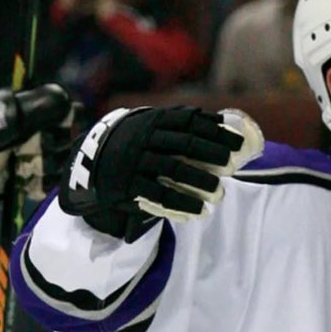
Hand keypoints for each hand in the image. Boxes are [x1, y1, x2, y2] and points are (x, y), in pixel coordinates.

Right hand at [60, 105, 264, 240]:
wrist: (92, 160)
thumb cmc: (136, 143)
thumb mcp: (152, 126)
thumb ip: (181, 126)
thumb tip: (226, 125)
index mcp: (154, 120)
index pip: (190, 121)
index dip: (216, 131)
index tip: (238, 142)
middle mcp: (145, 137)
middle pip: (184, 144)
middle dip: (210, 154)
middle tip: (231, 166)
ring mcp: (135, 161)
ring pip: (173, 170)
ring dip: (199, 181)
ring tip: (220, 193)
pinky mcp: (129, 185)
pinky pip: (158, 195)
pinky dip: (181, 204)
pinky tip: (199, 211)